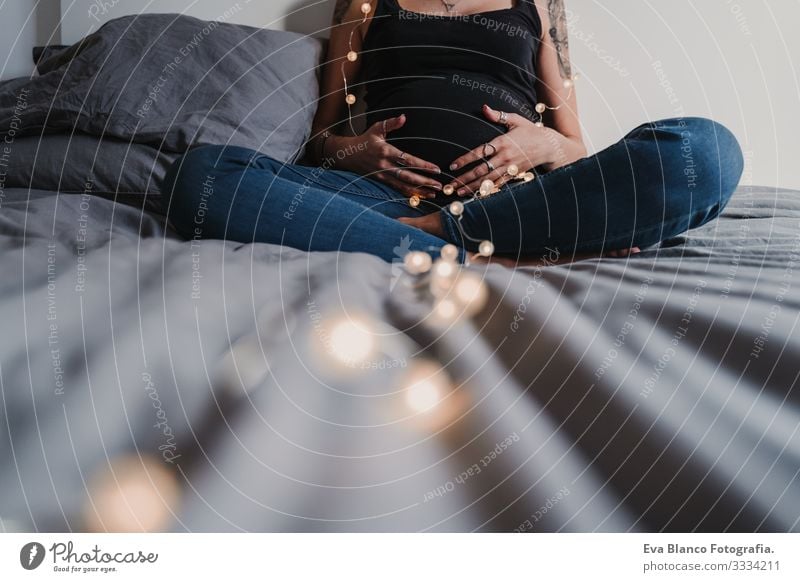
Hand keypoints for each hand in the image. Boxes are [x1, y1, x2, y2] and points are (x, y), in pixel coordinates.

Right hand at [327, 114, 442, 198]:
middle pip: (408, 176)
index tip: (436, 169)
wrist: (347, 155)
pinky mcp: (382, 181)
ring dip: (420, 191)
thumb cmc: (365, 140)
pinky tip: (420, 196)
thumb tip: (404, 117)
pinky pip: (397, 189)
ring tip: (433, 194)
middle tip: (439, 186)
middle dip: (425, 182)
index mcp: (386, 151)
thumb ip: (390, 123)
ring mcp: (383, 175)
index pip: (408, 160)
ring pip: (404, 186)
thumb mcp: (376, 128)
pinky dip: (409, 194)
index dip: (423, 165)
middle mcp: (385, 165)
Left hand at [445, 104, 563, 195]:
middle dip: (464, 178)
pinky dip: (486, 191)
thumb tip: (484, 108)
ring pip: (487, 180)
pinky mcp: (513, 175)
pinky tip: (475, 195)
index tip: (452, 166)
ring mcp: (509, 168)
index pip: (479, 152)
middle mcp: (504, 157)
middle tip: (450, 185)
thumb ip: (498, 115)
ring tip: (459, 192)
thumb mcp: (516, 120)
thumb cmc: (530, 131)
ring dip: (472, 187)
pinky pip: (498, 185)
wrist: (548, 146)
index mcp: (502, 142)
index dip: (465, 159)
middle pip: (480, 170)